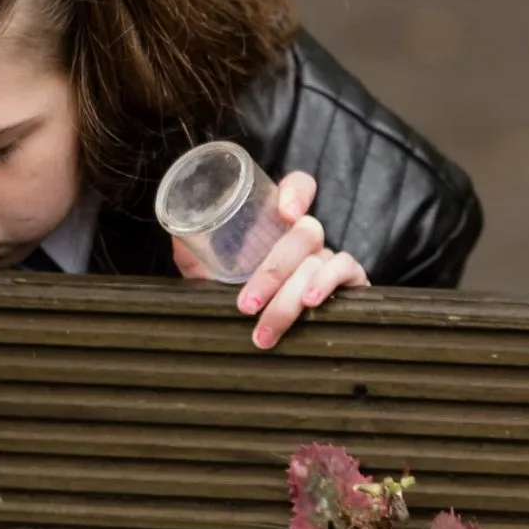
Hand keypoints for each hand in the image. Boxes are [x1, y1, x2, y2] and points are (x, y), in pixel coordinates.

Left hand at [171, 169, 368, 348]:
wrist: (258, 340)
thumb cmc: (235, 298)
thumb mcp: (210, 272)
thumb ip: (195, 250)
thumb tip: (178, 232)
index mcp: (278, 225)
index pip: (299, 188)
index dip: (298, 192)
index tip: (284, 213)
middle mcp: (307, 237)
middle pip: (304, 233)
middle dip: (272, 272)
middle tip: (246, 305)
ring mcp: (329, 257)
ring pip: (318, 261)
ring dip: (289, 297)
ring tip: (264, 330)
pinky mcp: (350, 280)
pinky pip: (347, 270)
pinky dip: (328, 283)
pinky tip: (311, 303)